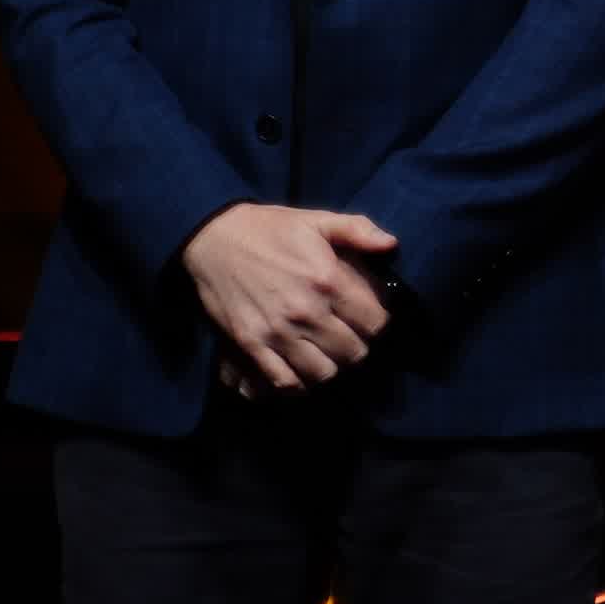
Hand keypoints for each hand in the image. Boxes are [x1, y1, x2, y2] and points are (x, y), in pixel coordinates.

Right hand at [182, 202, 398, 396]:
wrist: (213, 238)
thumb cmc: (270, 229)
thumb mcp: (316, 220)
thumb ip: (357, 230)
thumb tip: (391, 245)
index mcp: (328, 279)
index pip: (375, 323)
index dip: (377, 323)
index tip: (368, 319)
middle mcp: (307, 310)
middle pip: (354, 353)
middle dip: (357, 346)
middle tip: (348, 337)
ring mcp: (278, 332)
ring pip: (324, 373)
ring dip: (331, 367)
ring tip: (326, 353)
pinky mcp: (252, 345)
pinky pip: (285, 381)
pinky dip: (298, 383)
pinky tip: (301, 370)